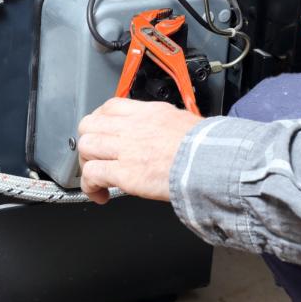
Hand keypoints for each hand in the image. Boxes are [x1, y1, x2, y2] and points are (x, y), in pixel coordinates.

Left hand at [77, 98, 201, 203]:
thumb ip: (162, 123)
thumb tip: (158, 131)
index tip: (101, 133)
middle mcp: (132, 127)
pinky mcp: (125, 173)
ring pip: (86, 147)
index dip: (99, 121)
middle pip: (90, 125)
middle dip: (88, 142)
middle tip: (95, 157)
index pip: (109, 107)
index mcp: (147, 113)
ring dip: (86, 164)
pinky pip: (93, 175)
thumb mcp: (182, 120)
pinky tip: (99, 194)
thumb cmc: (207, 147)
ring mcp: (126, 149)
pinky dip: (90, 186)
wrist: (214, 164)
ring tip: (96, 178)